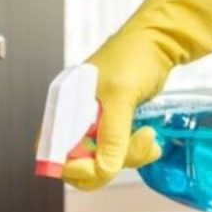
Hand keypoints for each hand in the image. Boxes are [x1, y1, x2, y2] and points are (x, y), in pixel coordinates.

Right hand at [62, 0, 211, 190]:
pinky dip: (133, 153)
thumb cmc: (135, 55)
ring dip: (128, 156)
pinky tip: (147, 138)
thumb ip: (112, 135)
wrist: (160, 42)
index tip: (97, 168)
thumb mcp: (122, 96)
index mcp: (64, 105)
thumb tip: (104, 169)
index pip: (51, 150)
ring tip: (147, 136)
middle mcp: (74, 116)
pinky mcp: (112, 126)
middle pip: (77, 162)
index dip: (69, 166)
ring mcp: (94, 123)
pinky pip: (116, 153)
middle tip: (130, 149)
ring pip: (101, 161)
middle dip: (106, 163)